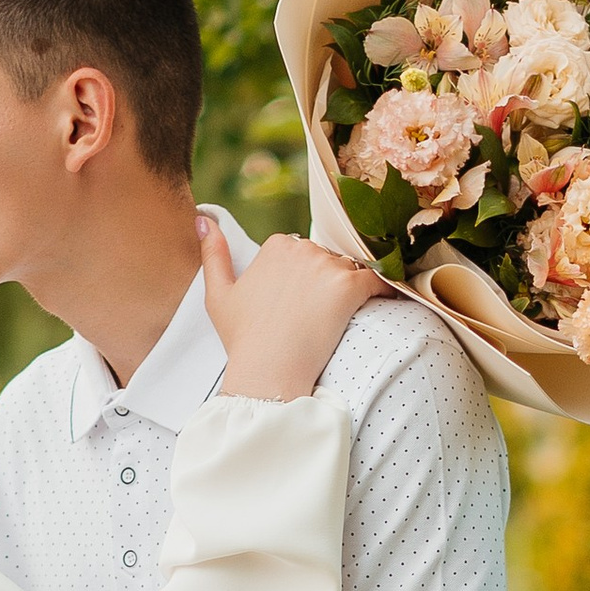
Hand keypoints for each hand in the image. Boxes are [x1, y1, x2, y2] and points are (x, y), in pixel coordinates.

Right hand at [203, 212, 388, 403]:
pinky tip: (385, 302)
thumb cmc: (243, 339)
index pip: (304, 253)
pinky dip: (383, 291)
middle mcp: (302, 249)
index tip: (301, 303)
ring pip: (351, 271)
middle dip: (328, 282)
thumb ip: (213, 253)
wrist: (267, 371)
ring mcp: (326, 267)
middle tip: (320, 315)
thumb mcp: (218, 294)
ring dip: (351, 289)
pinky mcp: (348, 288)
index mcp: (275, 246)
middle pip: (329, 259)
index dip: (305, 278)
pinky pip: (377, 282)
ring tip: (344, 317)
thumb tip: (204, 218)